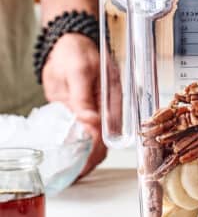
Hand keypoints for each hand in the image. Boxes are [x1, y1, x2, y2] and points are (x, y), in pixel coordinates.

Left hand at [42, 33, 106, 177]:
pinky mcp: (81, 113)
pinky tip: (66, 159)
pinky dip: (74, 149)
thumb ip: (84, 99)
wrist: (66, 41)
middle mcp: (106, 109)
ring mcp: (94, 112)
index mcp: (112, 99)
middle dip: (90, 162)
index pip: (109, 133)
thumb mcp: (79, 72)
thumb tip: (90, 126)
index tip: (83, 166)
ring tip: (69, 173)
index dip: (96, 152)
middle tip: (73, 175)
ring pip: (94, 143)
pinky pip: (81, 135)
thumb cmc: (76, 51)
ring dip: (82, 158)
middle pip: (104, 143)